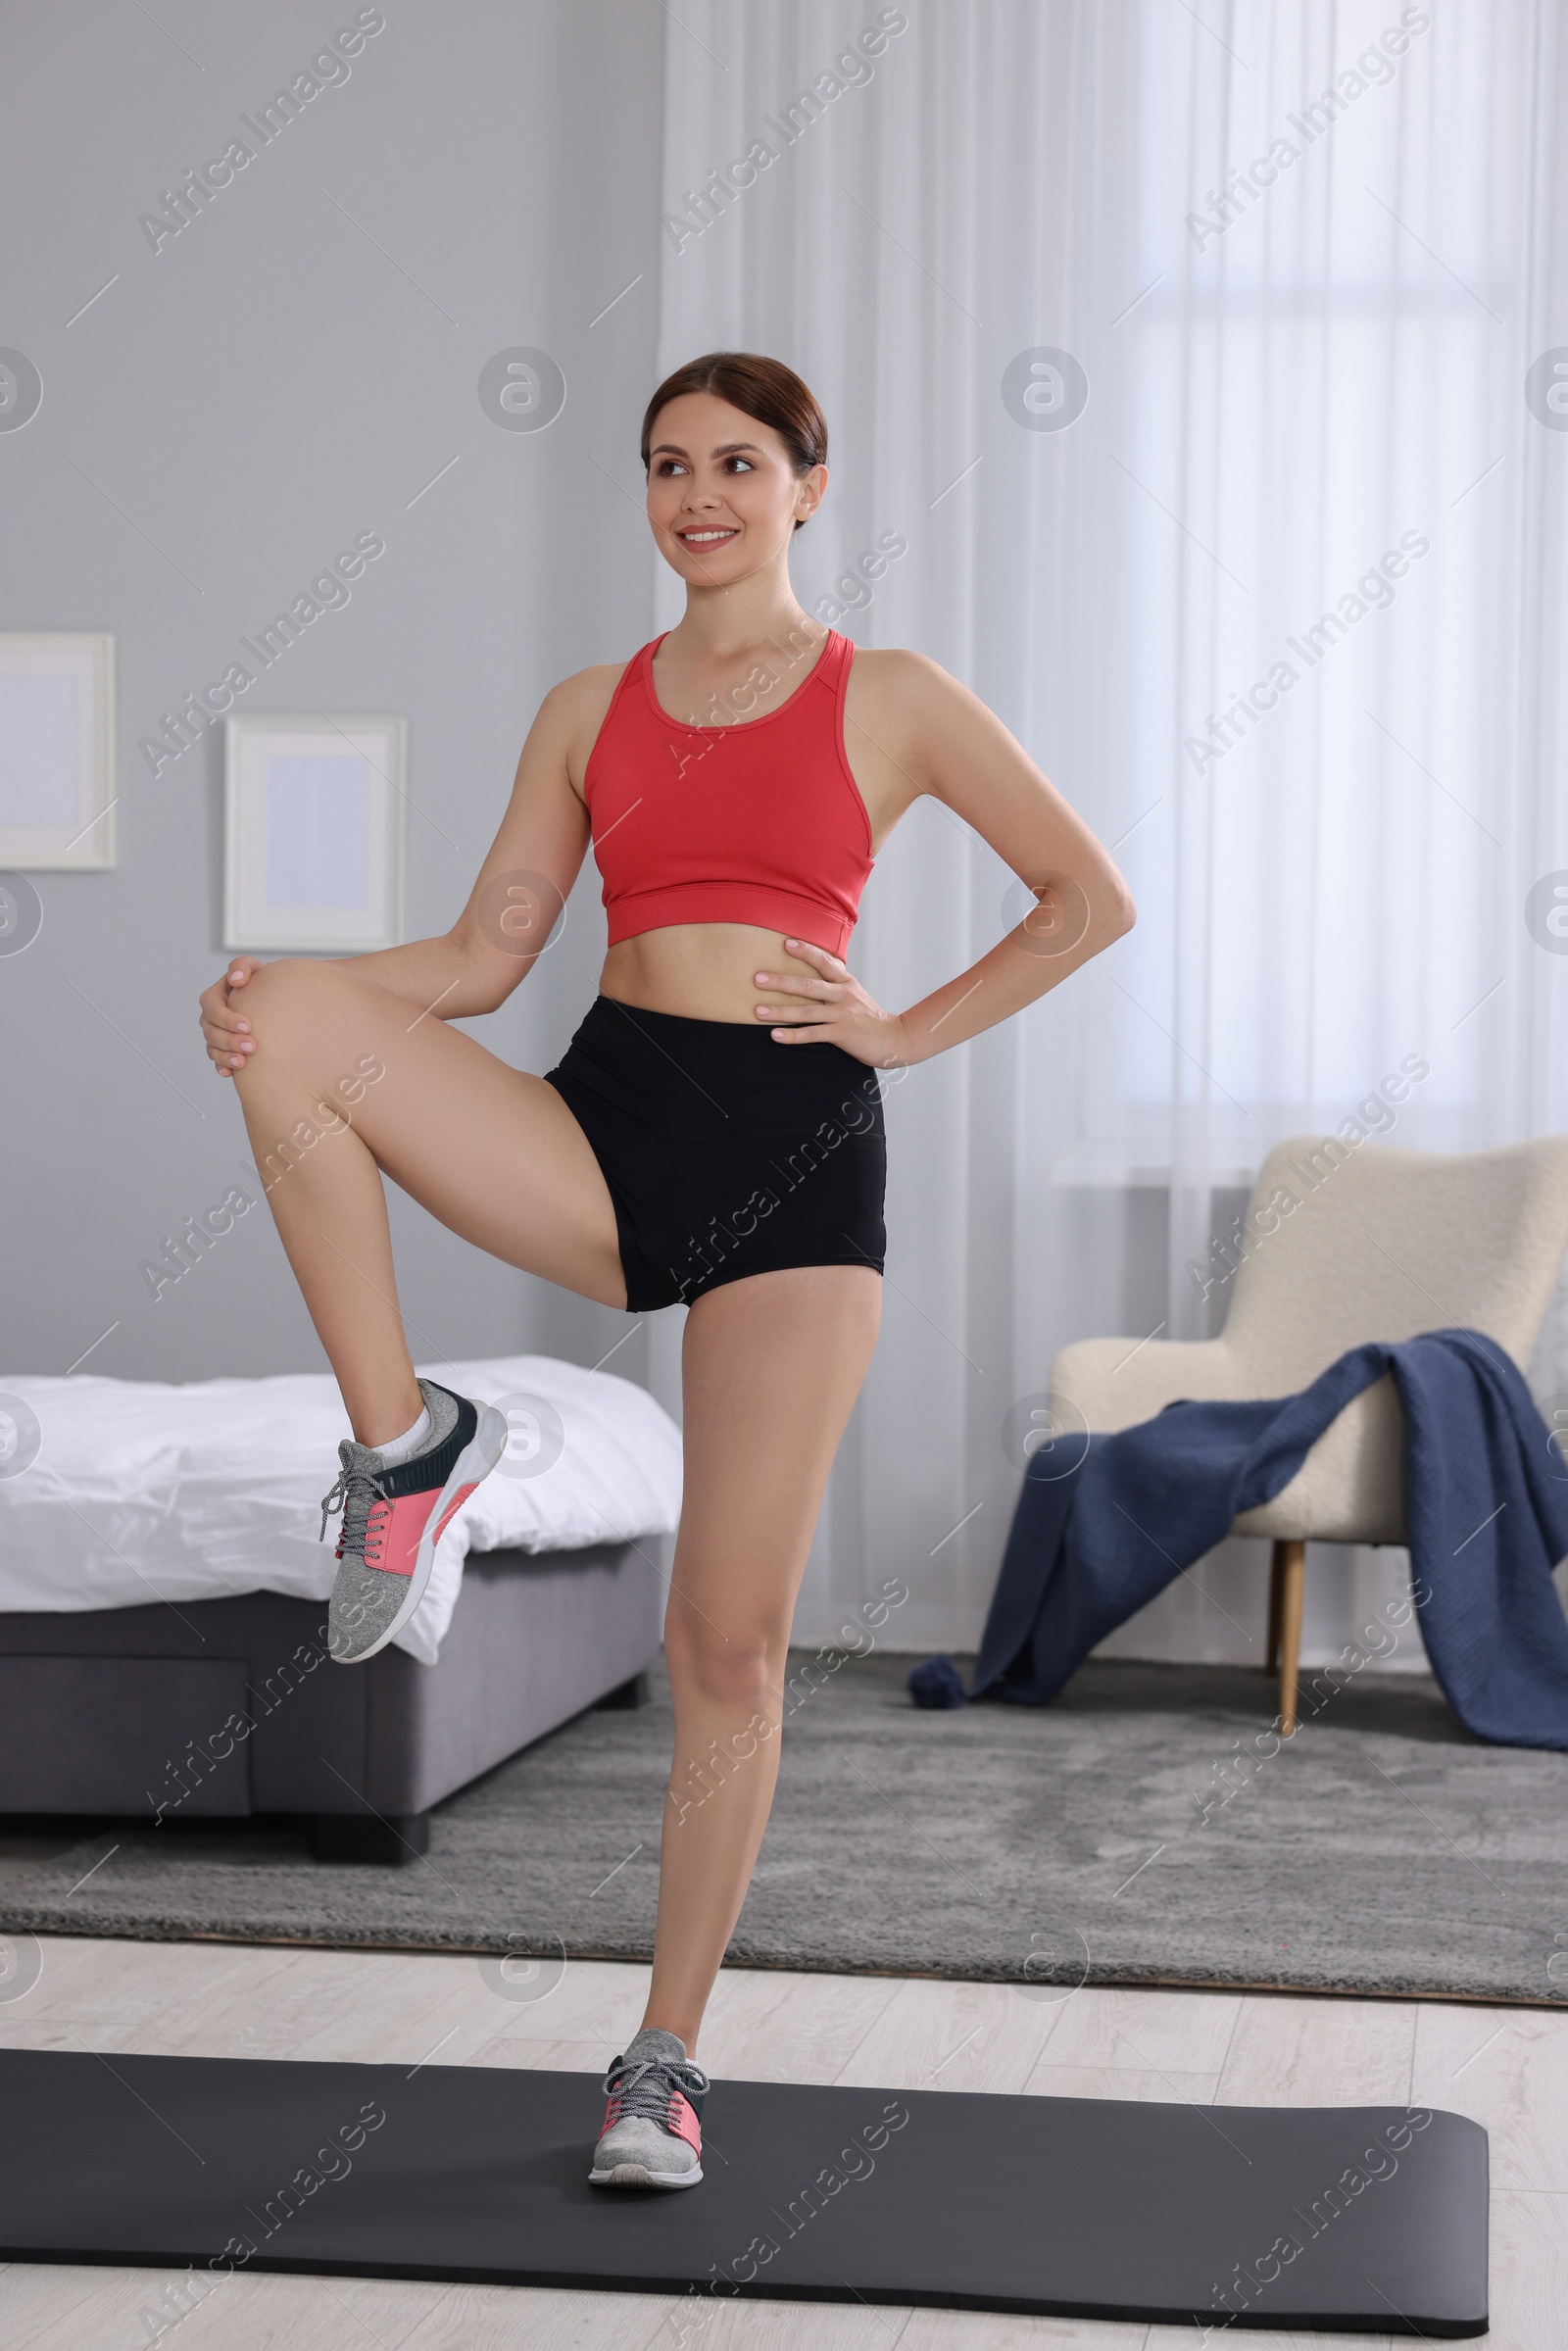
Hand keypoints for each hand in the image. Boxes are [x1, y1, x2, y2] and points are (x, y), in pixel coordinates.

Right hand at [199, 956, 261, 1076]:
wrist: (272, 1001)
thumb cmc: (261, 982)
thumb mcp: (254, 968)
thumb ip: (243, 967)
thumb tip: (236, 979)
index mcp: (214, 997)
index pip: (212, 1008)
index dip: (227, 1018)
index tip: (248, 1026)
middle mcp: (211, 1017)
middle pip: (211, 1031)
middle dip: (229, 1040)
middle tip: (252, 1046)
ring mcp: (215, 1034)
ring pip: (212, 1048)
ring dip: (226, 1056)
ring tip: (243, 1061)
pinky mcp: (222, 1049)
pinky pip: (217, 1060)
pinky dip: (222, 1066)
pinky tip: (230, 1072)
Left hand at [752, 939, 914, 1066]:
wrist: (895, 1039)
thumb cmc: (868, 1018)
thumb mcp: (854, 995)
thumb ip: (833, 986)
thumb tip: (805, 979)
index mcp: (846, 983)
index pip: (825, 962)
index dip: (805, 952)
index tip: (786, 943)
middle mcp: (843, 995)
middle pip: (808, 986)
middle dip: (781, 982)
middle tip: (757, 979)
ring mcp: (843, 1014)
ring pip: (807, 1011)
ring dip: (780, 1011)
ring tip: (758, 1010)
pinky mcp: (843, 1034)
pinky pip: (813, 1034)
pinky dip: (793, 1035)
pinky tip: (775, 1036)